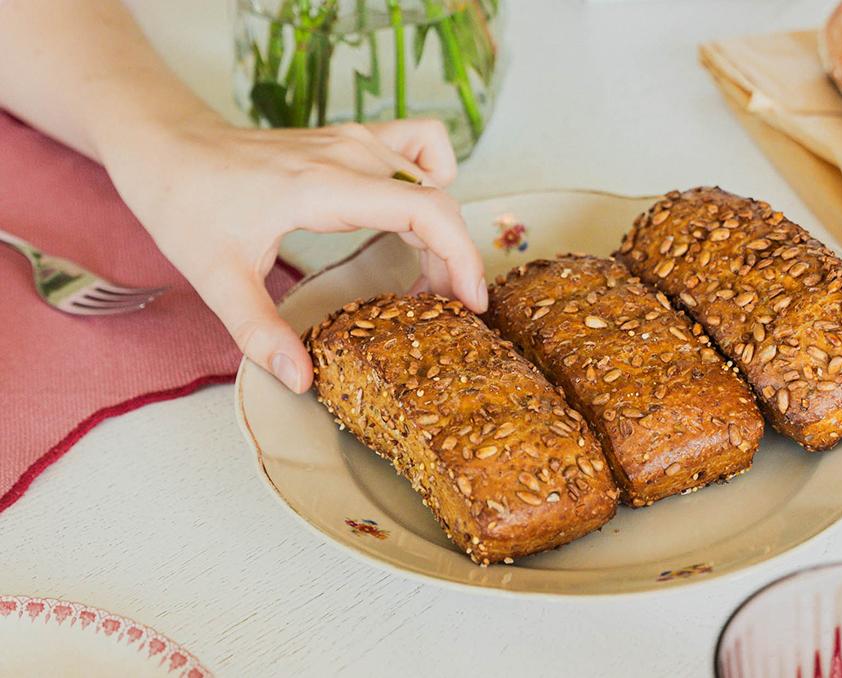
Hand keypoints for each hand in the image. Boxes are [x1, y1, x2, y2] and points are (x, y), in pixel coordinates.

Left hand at [103, 115, 485, 392]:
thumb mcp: (216, 276)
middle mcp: (350, 153)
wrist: (165, 144)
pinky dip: (431, 179)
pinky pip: (417, 146)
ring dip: (442, 228)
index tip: (469, 304)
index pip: (425, 209)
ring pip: (431, 178)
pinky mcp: (350, 141)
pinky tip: (412, 214)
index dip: (461, 257)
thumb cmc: (184, 201)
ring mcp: (352, 140)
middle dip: (456, 258)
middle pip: (438, 199)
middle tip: (448, 312)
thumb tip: (302, 379)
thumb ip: (259, 331)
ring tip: (429, 278)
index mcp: (325, 185)